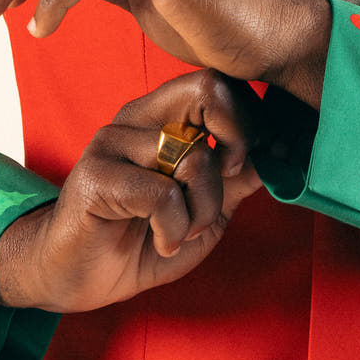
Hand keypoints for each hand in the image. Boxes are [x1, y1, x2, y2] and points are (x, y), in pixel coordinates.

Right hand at [0, 70, 261, 312]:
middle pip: (206, 90)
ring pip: (195, 156)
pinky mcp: (95, 175)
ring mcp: (113, 142)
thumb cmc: (142, 240)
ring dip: (204, 209)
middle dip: (236, 143)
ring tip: (183, 231)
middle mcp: (138, 118)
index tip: (244, 165)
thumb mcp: (205, 211)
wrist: (78, 276)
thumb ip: (236, 178)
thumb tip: (280, 151)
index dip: (248, 121)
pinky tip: (162, 240)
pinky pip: (164, 195)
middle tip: (227, 184)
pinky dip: (176, 229)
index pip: (218, 83)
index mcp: (164, 117)